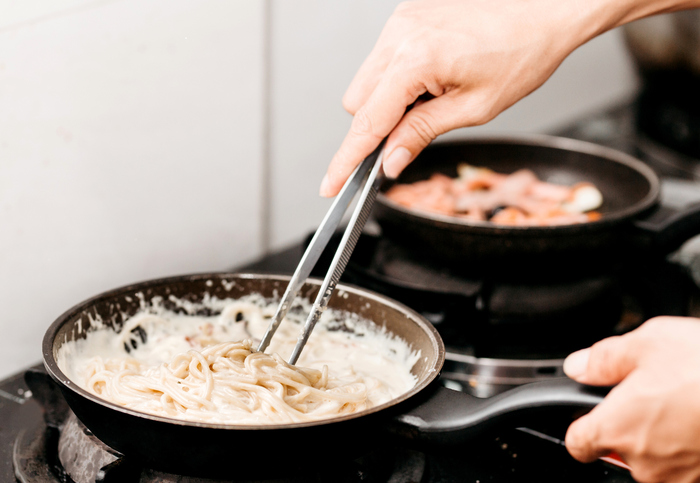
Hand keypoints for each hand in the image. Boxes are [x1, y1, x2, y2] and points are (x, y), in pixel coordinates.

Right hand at [320, 0, 699, 196]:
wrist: (546, 8)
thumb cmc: (523, 52)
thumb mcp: (474, 108)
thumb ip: (422, 133)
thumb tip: (390, 161)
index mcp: (416, 58)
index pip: (367, 121)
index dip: (347, 159)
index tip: (332, 183)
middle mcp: (400, 34)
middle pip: (356, 101)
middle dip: (375, 125)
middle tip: (414, 130)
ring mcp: (401, 21)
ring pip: (367, 80)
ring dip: (387, 101)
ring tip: (433, 96)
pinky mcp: (407, 16)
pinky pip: (383, 59)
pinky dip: (397, 78)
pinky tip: (432, 77)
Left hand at [564, 317, 699, 482]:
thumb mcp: (648, 342)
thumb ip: (604, 359)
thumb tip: (579, 367)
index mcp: (618, 427)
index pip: (578, 444)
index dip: (581, 428)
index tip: (588, 419)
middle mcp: (646, 462)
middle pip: (622, 451)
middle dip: (633, 425)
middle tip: (657, 396)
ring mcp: (682, 478)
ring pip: (658, 462)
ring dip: (666, 440)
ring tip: (687, 407)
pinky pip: (689, 467)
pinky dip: (692, 448)